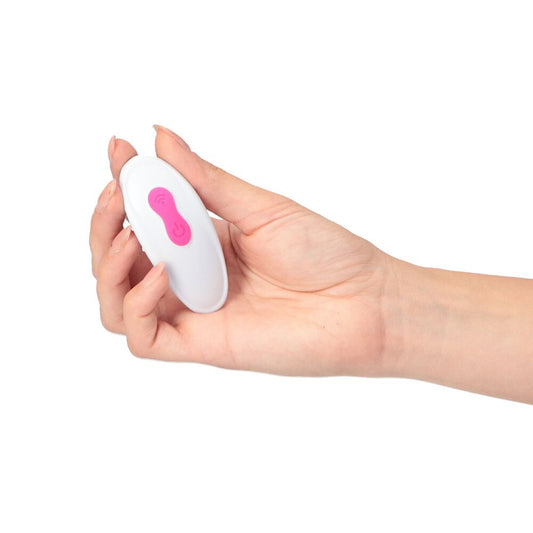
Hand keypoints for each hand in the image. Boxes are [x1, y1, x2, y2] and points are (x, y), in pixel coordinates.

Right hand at [90, 126, 395, 375]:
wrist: (364, 302)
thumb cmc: (323, 253)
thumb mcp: (259, 207)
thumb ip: (206, 180)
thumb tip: (161, 137)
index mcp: (204, 240)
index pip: (144, 215)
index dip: (124, 183)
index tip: (119, 149)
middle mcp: (191, 276)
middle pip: (118, 260)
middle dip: (104, 224)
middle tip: (117, 192)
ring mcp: (193, 311)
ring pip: (116, 301)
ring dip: (108, 265)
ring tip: (130, 236)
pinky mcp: (201, 345)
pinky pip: (143, 337)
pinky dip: (137, 303)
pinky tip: (161, 274)